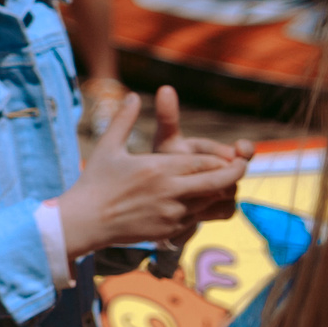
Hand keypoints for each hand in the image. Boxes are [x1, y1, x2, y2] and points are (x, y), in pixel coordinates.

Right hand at [56, 86, 249, 255]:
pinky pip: (200, 219)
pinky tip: (203, 203)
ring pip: (213, 202)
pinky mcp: (171, 231)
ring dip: (222, 193)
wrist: (85, 221)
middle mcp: (170, 191)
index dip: (223, 160)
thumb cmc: (95, 181)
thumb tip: (132, 95)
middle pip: (218, 182)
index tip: (232, 155)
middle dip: (235, 174)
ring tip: (225, 185)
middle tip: (242, 167)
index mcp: (158, 168)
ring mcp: (172, 214)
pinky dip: (206, 210)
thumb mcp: (108, 147)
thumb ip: (124, 120)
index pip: (205, 162)